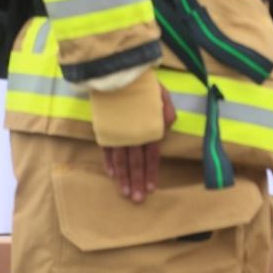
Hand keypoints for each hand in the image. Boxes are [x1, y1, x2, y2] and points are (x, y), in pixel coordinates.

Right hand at [101, 87, 175, 203]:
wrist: (119, 73)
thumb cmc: (144, 85)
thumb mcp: (163, 96)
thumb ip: (166, 113)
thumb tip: (166, 129)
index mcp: (150, 128)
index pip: (152, 155)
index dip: (151, 172)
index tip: (151, 188)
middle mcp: (134, 134)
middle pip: (136, 162)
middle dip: (137, 181)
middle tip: (137, 199)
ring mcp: (118, 133)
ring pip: (121, 160)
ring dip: (123, 178)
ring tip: (125, 192)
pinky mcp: (105, 129)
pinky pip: (107, 149)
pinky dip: (109, 162)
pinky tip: (112, 175)